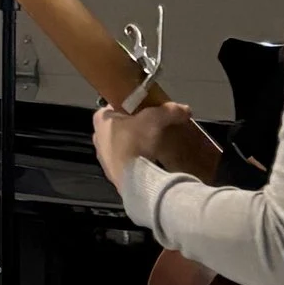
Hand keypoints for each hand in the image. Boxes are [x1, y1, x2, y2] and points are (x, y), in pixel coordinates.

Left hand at [94, 98, 218, 186]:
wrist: (133, 179)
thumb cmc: (136, 142)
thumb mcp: (155, 119)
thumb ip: (170, 111)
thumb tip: (185, 110)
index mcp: (100, 119)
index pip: (114, 106)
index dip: (130, 105)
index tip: (145, 107)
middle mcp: (98, 139)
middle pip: (118, 127)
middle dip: (134, 126)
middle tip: (152, 126)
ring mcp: (104, 159)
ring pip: (121, 147)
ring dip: (135, 145)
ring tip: (153, 146)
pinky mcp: (113, 176)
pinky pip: (126, 164)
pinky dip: (136, 161)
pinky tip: (149, 162)